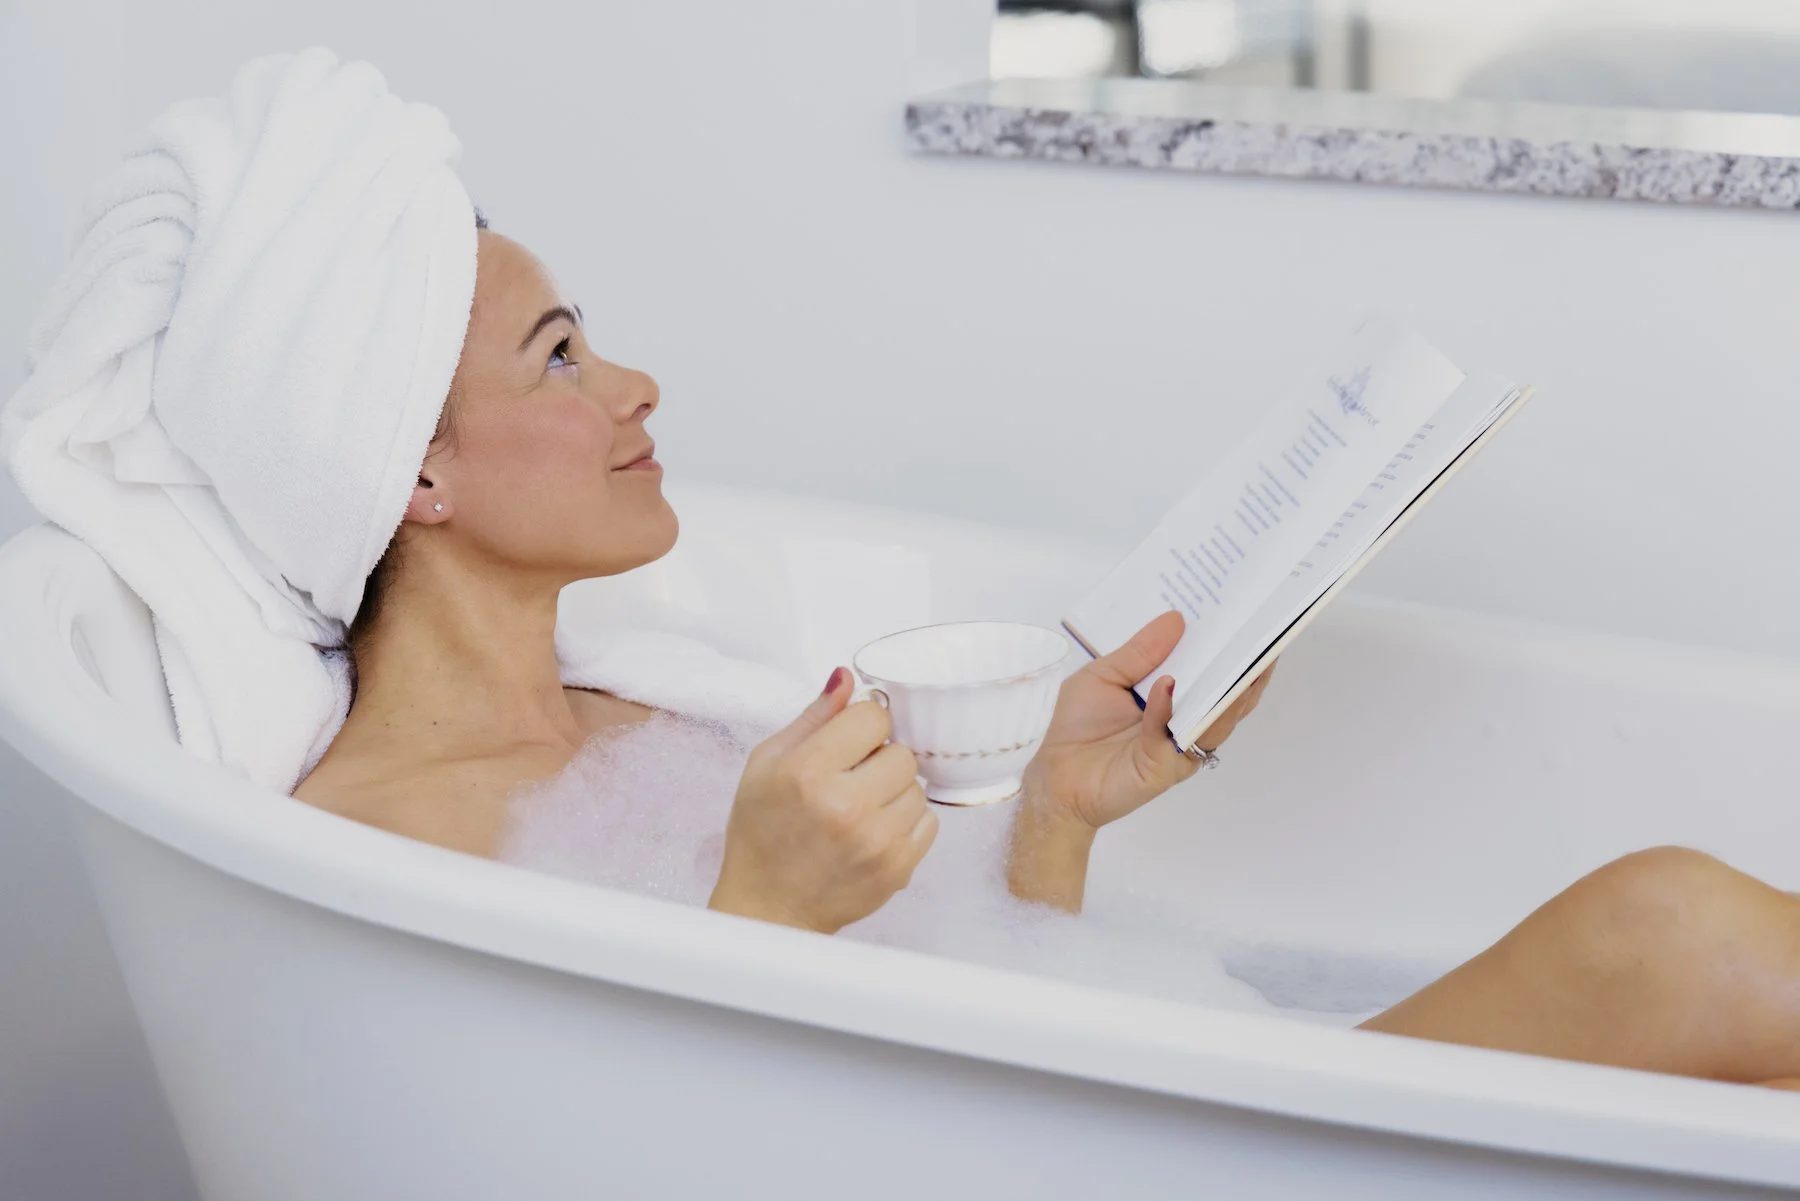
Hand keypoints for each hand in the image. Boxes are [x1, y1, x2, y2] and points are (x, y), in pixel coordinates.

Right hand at [710, 669, 938, 933]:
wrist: (769, 907)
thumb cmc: (761, 833)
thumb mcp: (766, 763)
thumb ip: (812, 718)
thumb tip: (846, 677)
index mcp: (809, 771)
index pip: (873, 717)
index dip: (861, 726)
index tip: (848, 742)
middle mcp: (847, 804)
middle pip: (901, 752)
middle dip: (880, 760)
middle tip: (852, 779)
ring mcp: (877, 839)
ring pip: (918, 787)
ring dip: (894, 791)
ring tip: (861, 808)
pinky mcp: (898, 867)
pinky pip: (928, 822)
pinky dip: (906, 822)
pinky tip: (874, 830)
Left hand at [1026, 611, 1274, 832]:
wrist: (1058, 776)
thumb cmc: (1078, 725)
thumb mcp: (1105, 674)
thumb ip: (1139, 651)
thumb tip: (1176, 619)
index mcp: (1174, 696)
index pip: (1208, 670)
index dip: (1226, 645)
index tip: (1242, 614)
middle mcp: (1185, 721)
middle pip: (1226, 694)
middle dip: (1246, 665)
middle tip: (1262, 633)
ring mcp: (1181, 745)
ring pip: (1217, 717)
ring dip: (1229, 688)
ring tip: (1241, 656)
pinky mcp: (1167, 766)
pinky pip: (1172, 733)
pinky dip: (1169, 708)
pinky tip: (1168, 685)